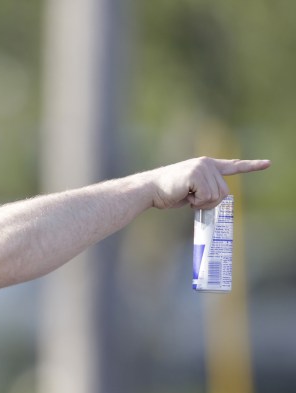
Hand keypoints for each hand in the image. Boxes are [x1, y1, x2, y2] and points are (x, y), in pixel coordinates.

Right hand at [150, 156, 269, 209]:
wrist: (150, 190)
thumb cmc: (167, 193)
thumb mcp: (192, 190)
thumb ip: (207, 189)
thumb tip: (218, 199)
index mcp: (206, 165)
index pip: (232, 166)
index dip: (251, 166)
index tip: (267, 164)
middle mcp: (207, 164)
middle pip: (224, 192)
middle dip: (209, 202)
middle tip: (191, 199)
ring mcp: (202, 168)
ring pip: (216, 196)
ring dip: (202, 203)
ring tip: (186, 196)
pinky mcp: (197, 175)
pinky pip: (207, 197)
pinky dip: (196, 202)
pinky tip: (184, 195)